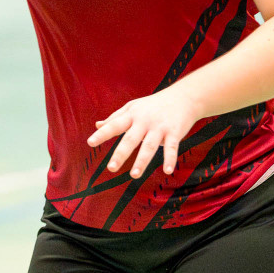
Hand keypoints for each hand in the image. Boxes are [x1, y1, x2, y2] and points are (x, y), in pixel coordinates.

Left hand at [86, 90, 200, 178]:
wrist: (183, 97)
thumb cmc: (154, 105)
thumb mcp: (133, 107)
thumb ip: (116, 117)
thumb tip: (97, 125)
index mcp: (132, 115)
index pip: (114, 125)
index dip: (102, 134)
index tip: (90, 143)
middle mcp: (144, 121)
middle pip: (130, 139)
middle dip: (120, 153)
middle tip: (111, 168)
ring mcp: (160, 127)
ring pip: (149, 146)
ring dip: (142, 161)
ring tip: (134, 175)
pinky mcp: (175, 132)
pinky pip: (172, 147)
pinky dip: (170, 159)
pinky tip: (167, 171)